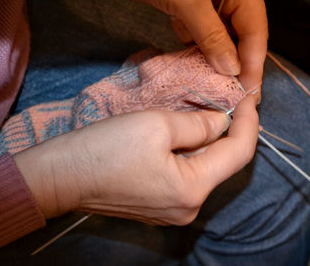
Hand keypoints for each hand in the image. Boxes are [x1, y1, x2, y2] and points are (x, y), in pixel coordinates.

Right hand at [13, 94, 258, 224]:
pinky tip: (187, 135)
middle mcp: (188, 208)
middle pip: (223, 163)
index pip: (238, 153)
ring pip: (205, 170)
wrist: (60, 177)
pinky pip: (188, 177)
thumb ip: (198, 124)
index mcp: (192, 190)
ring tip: (209, 113)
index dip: (249, 122)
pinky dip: (193, 154)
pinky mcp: (160, 207)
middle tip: (230, 101)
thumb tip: (222, 121)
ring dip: (210, 142)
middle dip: (230, 131)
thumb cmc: (106, 149)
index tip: (249, 97)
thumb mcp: (157, 125)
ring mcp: (174, 211)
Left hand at [137, 0, 267, 90]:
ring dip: (219, 63)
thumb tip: (231, 69)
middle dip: (239, 66)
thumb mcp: (189, 3)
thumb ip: (211, 35)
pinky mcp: (188, 11)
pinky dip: (199, 54)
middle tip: (238, 96)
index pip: (254, 30)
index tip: (249, 90)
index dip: (253, 62)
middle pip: (241, 36)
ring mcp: (207, 5)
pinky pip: (199, 36)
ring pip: (220, 39)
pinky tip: (200, 73)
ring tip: (220, 90)